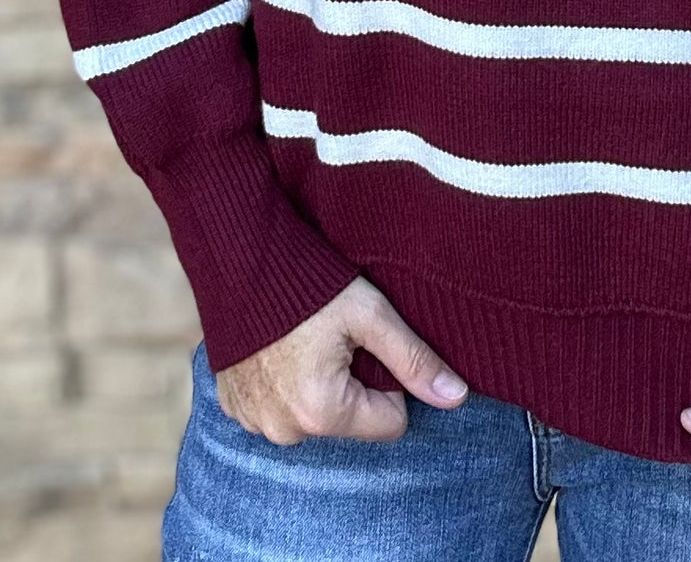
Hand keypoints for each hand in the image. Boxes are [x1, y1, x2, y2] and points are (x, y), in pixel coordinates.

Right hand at [213, 275, 468, 444]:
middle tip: (335, 338)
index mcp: (322, 412)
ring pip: (315, 415)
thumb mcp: (371, 314)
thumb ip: (414, 359)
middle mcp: (284, 431)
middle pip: (351, 420)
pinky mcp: (234, 409)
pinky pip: (278, 409)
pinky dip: (285, 383)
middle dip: (352, 384)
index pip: (391, 422)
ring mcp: (254, 423)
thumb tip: (456, 398)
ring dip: (318, 384)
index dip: (391, 381)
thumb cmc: (310, 284)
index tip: (369, 345)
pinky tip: (281, 348)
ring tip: (306, 340)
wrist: (239, 259)